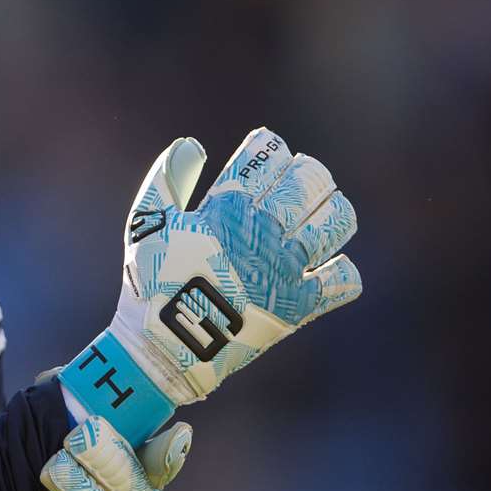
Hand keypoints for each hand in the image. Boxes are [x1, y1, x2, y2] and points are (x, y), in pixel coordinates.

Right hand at [59, 127, 361, 446]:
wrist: (166, 347)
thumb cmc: (150, 282)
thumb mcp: (146, 223)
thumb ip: (168, 179)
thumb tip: (192, 143)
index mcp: (227, 207)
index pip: (264, 157)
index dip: (268, 147)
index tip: (267, 149)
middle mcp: (264, 232)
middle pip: (308, 181)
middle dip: (307, 172)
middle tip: (299, 179)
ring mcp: (287, 268)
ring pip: (336, 221)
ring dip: (333, 210)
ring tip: (321, 212)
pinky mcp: (302, 304)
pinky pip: (345, 279)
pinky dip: (341, 271)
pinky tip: (325, 268)